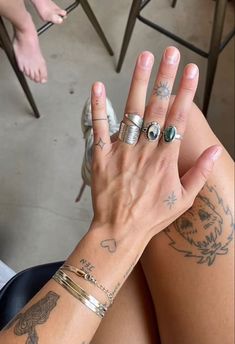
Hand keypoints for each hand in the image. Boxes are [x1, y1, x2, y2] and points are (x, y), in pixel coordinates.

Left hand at [89, 47, 221, 239]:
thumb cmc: (152, 216)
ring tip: (144, 59)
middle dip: (165, 78)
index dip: (187, 92)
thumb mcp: (183, 199)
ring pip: (131, 111)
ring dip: (138, 83)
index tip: (192, 71)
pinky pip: (99, 128)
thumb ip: (200, 173)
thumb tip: (216, 150)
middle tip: (170, 53)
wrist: (120, 231)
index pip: (179, 118)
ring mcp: (122, 151)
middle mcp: (145, 150)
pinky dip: (98, 107)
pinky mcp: (101, 156)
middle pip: (157, 108)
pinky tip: (96, 86)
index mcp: (166, 158)